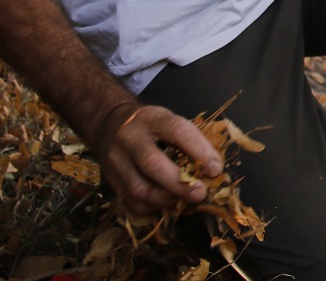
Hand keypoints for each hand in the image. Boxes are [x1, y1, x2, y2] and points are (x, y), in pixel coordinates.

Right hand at [93, 103, 223, 215]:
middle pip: (152, 164)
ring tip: (184, 203)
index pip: (178, 131)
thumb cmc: (151, 126)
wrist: (110, 124)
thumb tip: (214, 169)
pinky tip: (165, 204)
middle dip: (179, 183)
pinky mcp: (109, 178)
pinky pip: (130, 200)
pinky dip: (151, 207)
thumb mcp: (169, 121)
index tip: (215, 169)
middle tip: (200, 194)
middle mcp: (130, 137)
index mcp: (152, 118)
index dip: (199, 151)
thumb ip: (190, 140)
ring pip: (139, 187)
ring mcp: (116, 159)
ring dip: (165, 200)